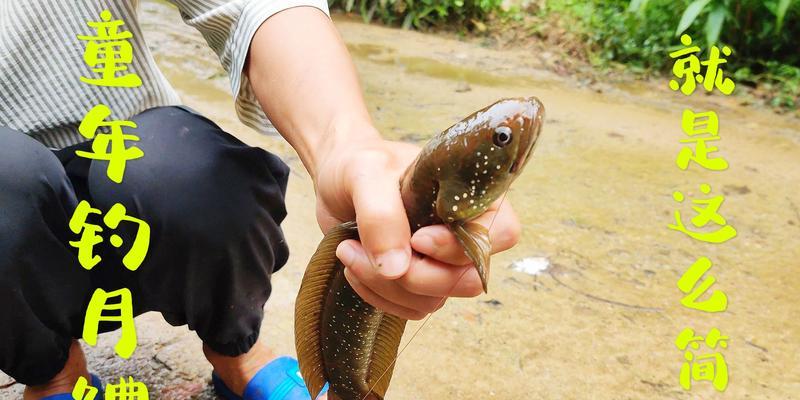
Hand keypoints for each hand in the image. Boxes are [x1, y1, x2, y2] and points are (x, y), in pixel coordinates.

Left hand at [313, 125, 521, 320]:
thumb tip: (397, 269)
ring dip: (385, 285)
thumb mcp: (365, 174)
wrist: (335, 177)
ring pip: (435, 299)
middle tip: (367, 251)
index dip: (461, 246)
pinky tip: (354, 264)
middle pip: (468, 280)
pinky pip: (411, 308)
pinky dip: (377, 295)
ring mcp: (444, 261)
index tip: (417, 239)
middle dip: (415, 276)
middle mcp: (466, 232)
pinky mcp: (419, 282)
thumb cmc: (359, 163)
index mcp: (472, 194)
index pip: (501, 233)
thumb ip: (382, 215)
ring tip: (349, 250)